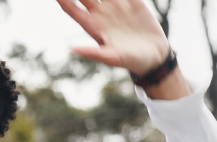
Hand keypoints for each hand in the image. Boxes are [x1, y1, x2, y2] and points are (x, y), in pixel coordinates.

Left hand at [56, 0, 181, 85]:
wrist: (154, 55)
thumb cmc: (130, 60)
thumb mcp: (112, 57)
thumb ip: (93, 53)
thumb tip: (71, 49)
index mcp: (92, 25)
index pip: (71, 9)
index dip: (62, 0)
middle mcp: (100, 13)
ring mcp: (115, 6)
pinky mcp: (132, 2)